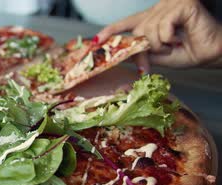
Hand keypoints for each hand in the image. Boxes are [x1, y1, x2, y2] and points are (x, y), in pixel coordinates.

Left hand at [96, 0, 221, 70]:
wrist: (211, 54)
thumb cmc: (187, 52)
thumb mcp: (156, 55)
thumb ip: (139, 52)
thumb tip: (120, 55)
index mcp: (152, 20)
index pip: (127, 23)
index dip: (111, 31)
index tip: (96, 41)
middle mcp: (159, 10)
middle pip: (137, 31)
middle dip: (143, 49)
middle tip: (158, 57)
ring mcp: (170, 5)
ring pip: (148, 30)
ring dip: (160, 45)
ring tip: (174, 45)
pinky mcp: (181, 5)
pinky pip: (163, 26)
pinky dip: (169, 38)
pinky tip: (180, 38)